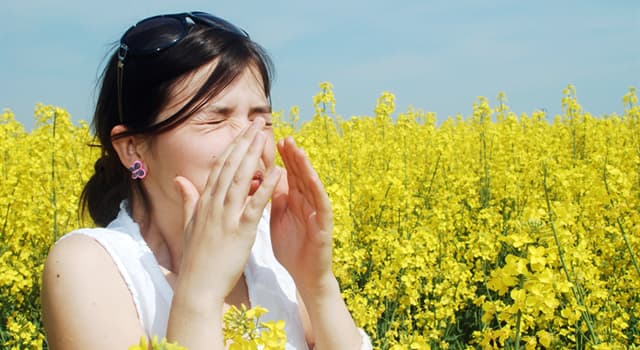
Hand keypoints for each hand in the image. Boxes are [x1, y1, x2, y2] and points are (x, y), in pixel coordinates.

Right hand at [173, 119, 281, 305]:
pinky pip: (254, 205)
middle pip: (230, 166)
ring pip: (240, 179)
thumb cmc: (196, 257)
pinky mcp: (240, 231)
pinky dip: (265, 187)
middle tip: (256, 122)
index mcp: (205, 202)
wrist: (198, 286)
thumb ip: (189, 199)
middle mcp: (214, 205)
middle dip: (244, 142)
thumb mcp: (190, 224)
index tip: (242, 130)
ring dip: (253, 155)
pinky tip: (277, 171)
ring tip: (264, 136)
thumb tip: (180, 179)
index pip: (220, 167)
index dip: (232, 146)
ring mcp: (226, 217)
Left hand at [270, 136, 334, 292]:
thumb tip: (265, 178)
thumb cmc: (291, 247)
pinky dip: (317, 190)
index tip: (271, 141)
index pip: (287, 173)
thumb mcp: (277, 218)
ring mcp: (316, 212)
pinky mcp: (324, 225)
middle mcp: (307, 202)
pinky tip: (311, 178)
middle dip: (292, 156)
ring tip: (299, 150)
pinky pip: (321, 204)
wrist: (304, 275)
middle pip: (300, 174)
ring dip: (306, 167)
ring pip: (312, 185)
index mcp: (293, 200)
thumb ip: (274, 199)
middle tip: (285, 138)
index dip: (280, 158)